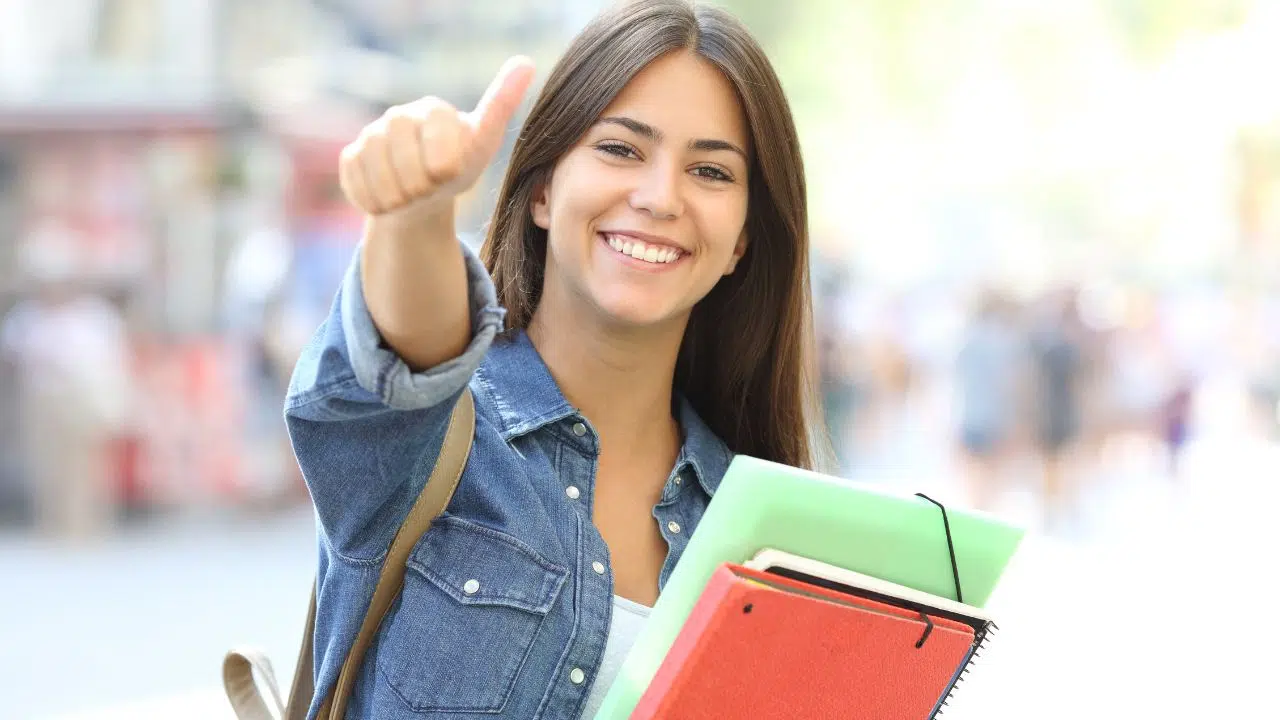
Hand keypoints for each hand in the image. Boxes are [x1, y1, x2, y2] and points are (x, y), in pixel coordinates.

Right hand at [338, 56, 535, 217]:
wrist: (424, 195)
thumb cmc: (458, 166)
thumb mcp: (484, 143)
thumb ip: (501, 106)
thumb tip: (525, 62)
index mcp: (434, 110)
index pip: (436, 145)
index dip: (443, 168)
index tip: (449, 173)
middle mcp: (399, 116)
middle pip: (403, 160)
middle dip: (420, 185)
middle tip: (430, 189)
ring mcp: (371, 135)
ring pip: (378, 177)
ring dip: (399, 198)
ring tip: (412, 195)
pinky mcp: (351, 157)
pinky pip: (357, 186)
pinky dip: (377, 203)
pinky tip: (390, 199)